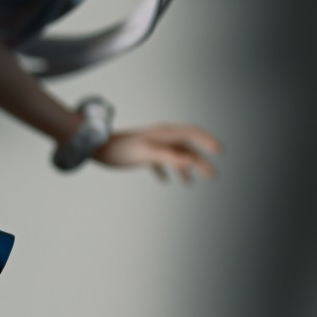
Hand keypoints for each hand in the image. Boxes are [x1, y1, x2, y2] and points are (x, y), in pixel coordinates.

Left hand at [92, 123, 223, 182]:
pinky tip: (165, 182)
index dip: (207, 140)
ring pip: (174, 156)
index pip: (192, 133)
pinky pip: (159, 162)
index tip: (220, 151)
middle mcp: (160, 137)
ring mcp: (152, 146)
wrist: (95, 147)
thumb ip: (169, 157)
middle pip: (187, 148)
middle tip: (213, 176)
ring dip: (184, 169)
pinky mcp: (142, 154)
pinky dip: (165, 171)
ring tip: (190, 183)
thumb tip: (191, 161)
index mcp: (164, 133)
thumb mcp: (146, 152)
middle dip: (201, 161)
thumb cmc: (120, 148)